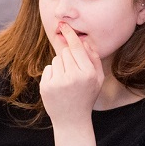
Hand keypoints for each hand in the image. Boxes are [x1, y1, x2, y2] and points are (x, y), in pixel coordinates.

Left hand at [40, 23, 102, 145]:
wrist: (72, 120)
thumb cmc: (86, 96)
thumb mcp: (97, 78)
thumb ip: (94, 58)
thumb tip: (84, 40)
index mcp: (88, 74)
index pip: (76, 48)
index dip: (70, 35)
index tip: (63, 25)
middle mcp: (73, 77)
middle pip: (66, 52)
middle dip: (69, 58)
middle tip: (73, 73)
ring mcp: (58, 82)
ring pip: (56, 59)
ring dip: (61, 66)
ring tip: (66, 82)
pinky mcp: (46, 86)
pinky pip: (48, 69)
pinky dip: (52, 74)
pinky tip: (58, 87)